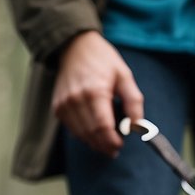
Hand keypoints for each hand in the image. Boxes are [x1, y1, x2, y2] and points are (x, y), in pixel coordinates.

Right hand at [51, 31, 143, 156]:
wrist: (75, 47)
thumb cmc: (103, 61)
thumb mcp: (125, 76)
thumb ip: (134, 102)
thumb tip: (137, 126)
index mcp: (95, 92)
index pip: (103, 128)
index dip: (112, 142)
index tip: (120, 145)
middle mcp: (75, 100)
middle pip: (91, 135)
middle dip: (105, 145)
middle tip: (116, 148)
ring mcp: (64, 104)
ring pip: (80, 135)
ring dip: (94, 143)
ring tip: (107, 140)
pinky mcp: (58, 107)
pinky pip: (72, 129)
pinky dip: (84, 135)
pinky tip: (93, 131)